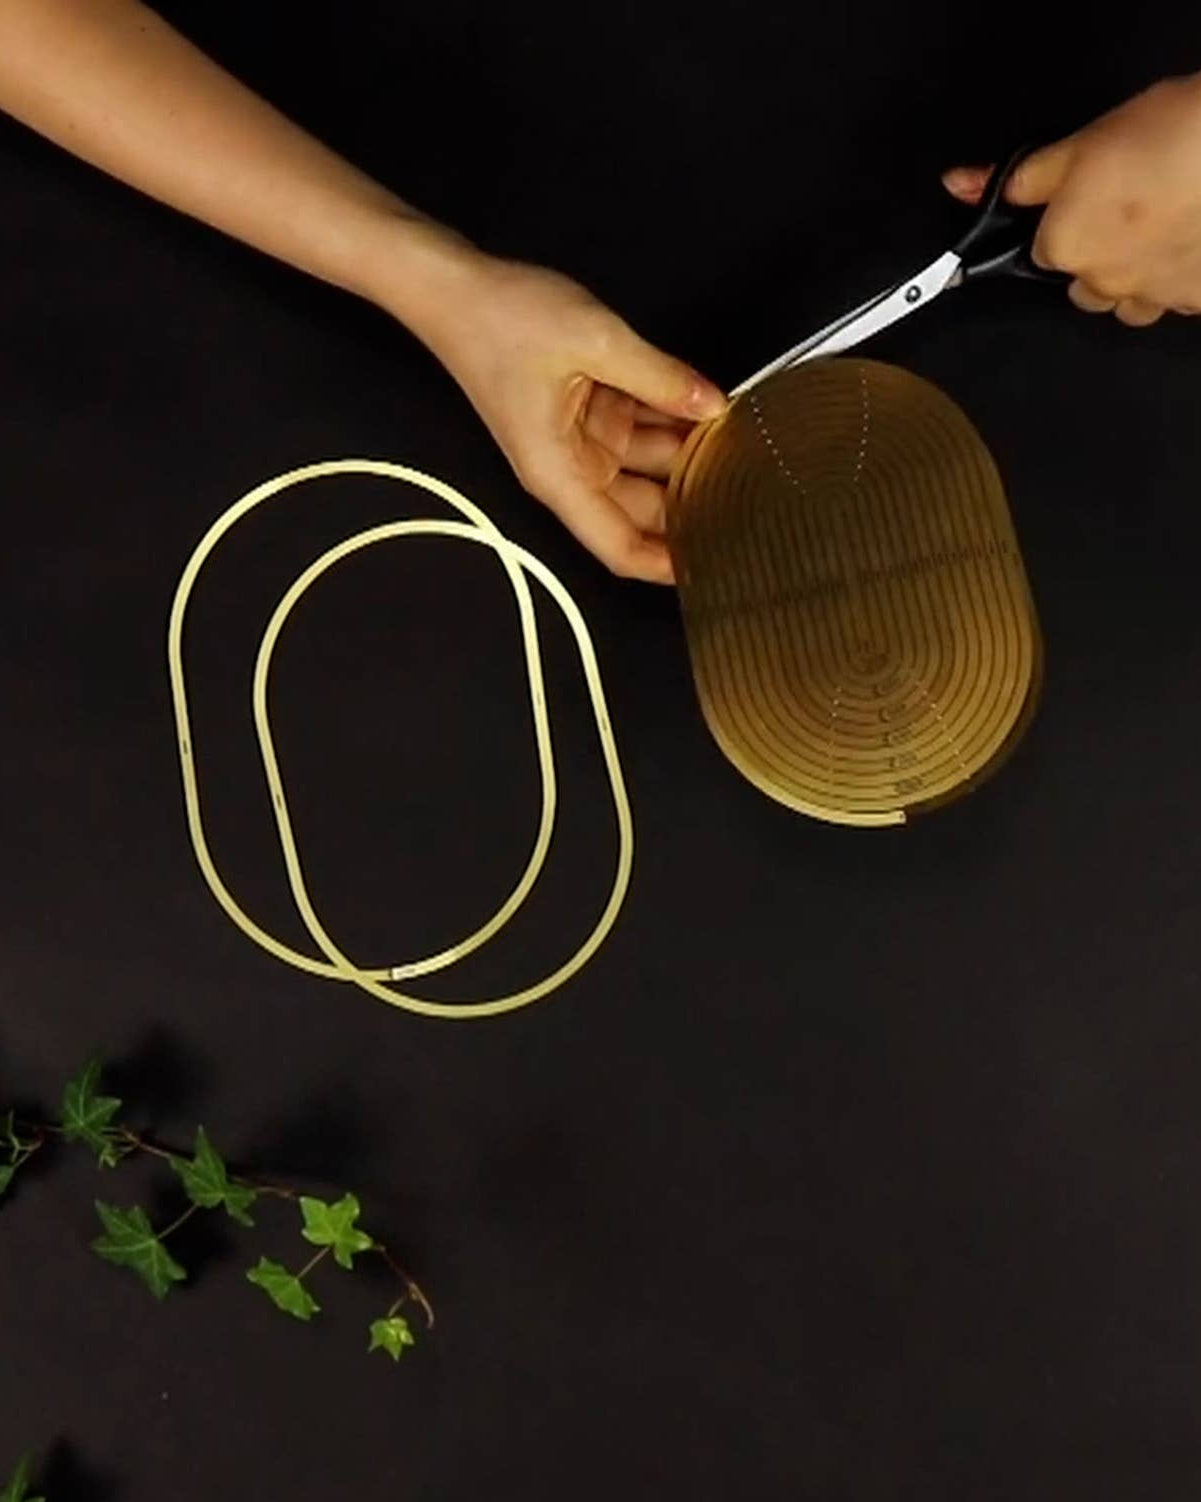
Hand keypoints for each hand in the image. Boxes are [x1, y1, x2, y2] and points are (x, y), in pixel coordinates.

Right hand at [399, 247, 726, 583]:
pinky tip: (712, 406)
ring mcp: (580, 442)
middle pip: (644, 509)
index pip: (620, 547)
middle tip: (754, 488)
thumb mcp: (594, 341)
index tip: (719, 568)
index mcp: (561, 476)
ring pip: (648, 466)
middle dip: (692, 499)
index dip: (668, 566)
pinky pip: (639, 427)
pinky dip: (670, 418)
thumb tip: (714, 404)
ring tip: (745, 440)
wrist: (452, 287)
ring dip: (688, 452)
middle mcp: (571, 470)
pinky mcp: (586, 412)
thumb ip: (659, 377)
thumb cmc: (502, 320)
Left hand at [943, 74, 1200, 325]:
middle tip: (1126, 214)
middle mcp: (1101, 283)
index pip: (1042, 253)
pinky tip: (1187, 248)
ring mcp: (1151, 297)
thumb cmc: (1165, 135)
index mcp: (1063, 248)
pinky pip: (1174, 304)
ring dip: (1132, 282)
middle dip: (1096, 260)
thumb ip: (1021, 177)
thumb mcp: (1080, 143)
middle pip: (1083, 288)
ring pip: (1127, 306)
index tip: (1086, 205)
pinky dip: (1177, 283)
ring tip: (1157, 235)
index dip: (1062, 227)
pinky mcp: (1195, 300)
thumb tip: (959, 185)